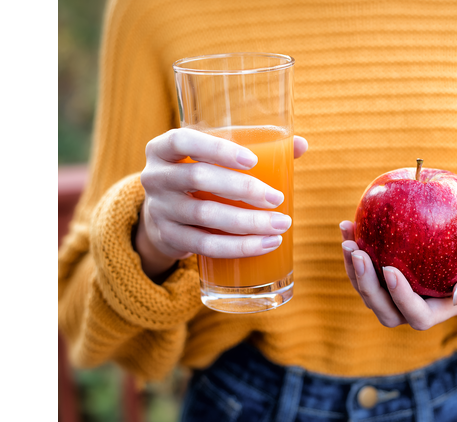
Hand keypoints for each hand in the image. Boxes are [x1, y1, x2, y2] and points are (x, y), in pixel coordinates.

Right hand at [135, 128, 307, 278]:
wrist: (163, 217)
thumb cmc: (200, 176)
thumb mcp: (215, 158)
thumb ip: (254, 146)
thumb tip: (301, 145)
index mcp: (163, 149)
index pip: (183, 140)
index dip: (217, 149)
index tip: (252, 160)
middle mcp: (155, 177)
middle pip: (198, 178)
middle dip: (243, 189)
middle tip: (276, 198)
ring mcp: (160, 210)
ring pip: (205, 215)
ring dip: (247, 222)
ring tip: (280, 224)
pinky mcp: (169, 238)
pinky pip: (205, 245)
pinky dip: (238, 246)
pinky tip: (265, 244)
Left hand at [339, 193, 456, 330]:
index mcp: (444, 307)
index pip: (418, 315)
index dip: (401, 299)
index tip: (389, 268)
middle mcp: (419, 302)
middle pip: (386, 311)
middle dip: (367, 287)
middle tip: (358, 253)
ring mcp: (400, 287)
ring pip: (369, 292)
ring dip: (353, 270)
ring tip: (349, 240)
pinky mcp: (386, 268)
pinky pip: (364, 267)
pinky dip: (353, 248)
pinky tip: (348, 225)